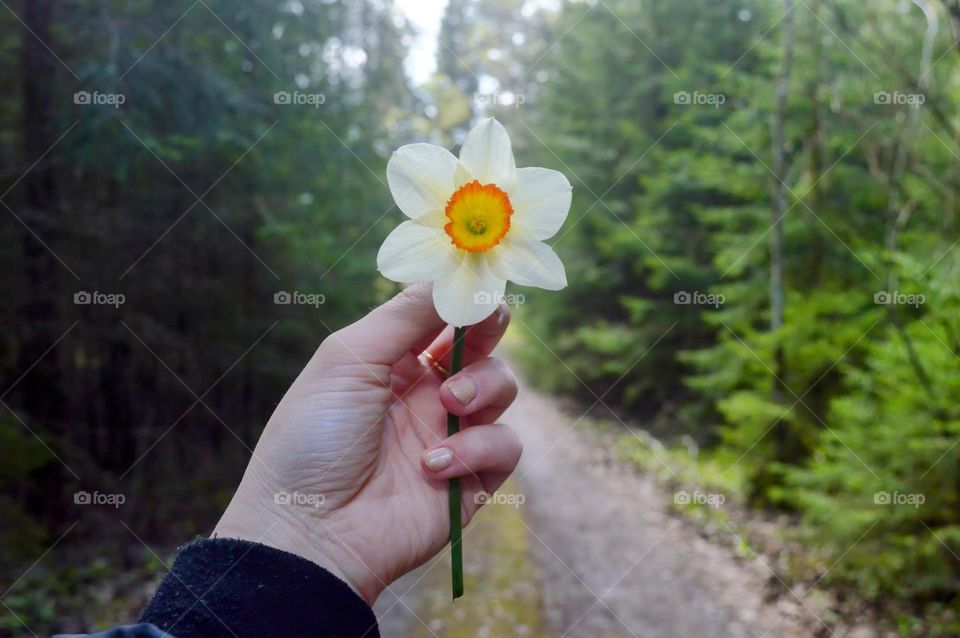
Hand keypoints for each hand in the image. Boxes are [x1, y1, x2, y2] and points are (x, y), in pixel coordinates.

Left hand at [213, 284, 520, 603]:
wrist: (310, 533)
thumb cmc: (314, 439)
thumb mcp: (348, 360)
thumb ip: (404, 316)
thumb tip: (451, 276)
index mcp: (392, 364)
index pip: (440, 319)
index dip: (462, 299)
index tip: (479, 282)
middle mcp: (425, 395)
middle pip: (481, 347)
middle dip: (489, 329)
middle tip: (488, 321)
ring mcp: (451, 436)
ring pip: (502, 390)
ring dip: (481, 388)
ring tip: (446, 406)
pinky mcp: (471, 481)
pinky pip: (504, 447)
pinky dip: (476, 448)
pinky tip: (430, 464)